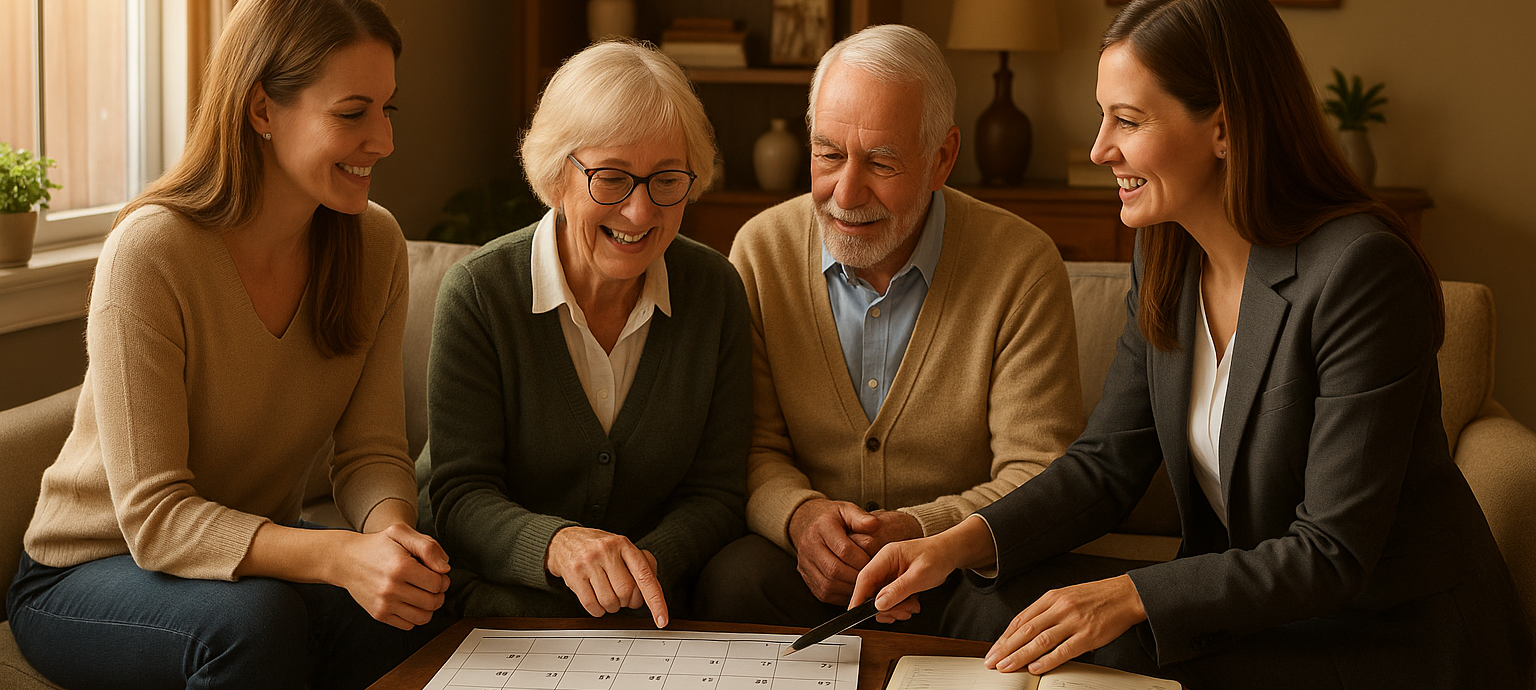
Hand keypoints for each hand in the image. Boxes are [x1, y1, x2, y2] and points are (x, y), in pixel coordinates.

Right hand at [334, 523, 451, 629]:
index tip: (437, 573)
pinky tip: (411, 602)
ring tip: (425, 594)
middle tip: (434, 584)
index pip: (437, 583)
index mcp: (400, 567)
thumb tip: (445, 568)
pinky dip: (415, 616)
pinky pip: (408, 625)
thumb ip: (428, 546)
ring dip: (430, 607)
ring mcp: (384, 604)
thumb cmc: (377, 545)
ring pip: (423, 618)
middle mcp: (391, 588)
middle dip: (439, 593)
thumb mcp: (401, 533)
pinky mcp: (379, 614)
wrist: (346, 560)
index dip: (443, 578)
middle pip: (432, 602)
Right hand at [546, 527, 668, 627]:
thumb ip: (643, 567)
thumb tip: (653, 593)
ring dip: (612, 607)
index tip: (662, 620)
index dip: (656, 601)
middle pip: (626, 592)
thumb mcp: (623, 549)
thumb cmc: (599, 549)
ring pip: (609, 601)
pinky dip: (598, 610)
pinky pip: (591, 606)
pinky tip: (596, 600)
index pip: (645, 576)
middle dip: (627, 602)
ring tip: (607, 595)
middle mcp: (606, 551)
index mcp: (624, 544)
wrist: (564, 541)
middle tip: (622, 597)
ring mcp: (588, 562)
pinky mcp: (574, 575)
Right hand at [788, 499, 880, 604]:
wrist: (805, 522)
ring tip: (864, 583)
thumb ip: (861, 517)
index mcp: (821, 528)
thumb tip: (873, 524)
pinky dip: (841, 594)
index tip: (874, 561)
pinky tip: (852, 588)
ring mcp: (805, 564)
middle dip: (856, 576)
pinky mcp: (806, 577)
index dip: (861, 559)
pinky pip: (824, 592)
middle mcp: (809, 546)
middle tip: (871, 576)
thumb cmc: (831, 518)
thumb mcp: (846, 509)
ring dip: (849, 587)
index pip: (843, 549)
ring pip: (828, 584)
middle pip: (835, 569)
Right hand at [850, 515, 998, 623]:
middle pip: (871, 592)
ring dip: (895, 608)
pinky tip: (911, 604)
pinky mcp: (894, 581)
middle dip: (885, 607)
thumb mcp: (919, 576)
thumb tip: (879, 604)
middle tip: (902, 611)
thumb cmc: (937, 556)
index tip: (855, 613)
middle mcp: (884, 564)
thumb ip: (898, 590)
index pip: (864, 578)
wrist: (950, 553)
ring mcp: (888, 573)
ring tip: (911, 606)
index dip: (858, 597)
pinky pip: (889, 598)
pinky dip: (899, 606)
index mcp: (886, 556)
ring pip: (880, 598)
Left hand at [984, 575, 1146, 674]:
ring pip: (1040, 640)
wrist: (1125, 595)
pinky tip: (1035, 668)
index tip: (994, 650)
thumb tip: (1024, 632)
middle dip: (1006, 648)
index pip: (1021, 619)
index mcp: (1051, 597)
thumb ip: (1046, 612)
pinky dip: (1047, 660)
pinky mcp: (1088, 635)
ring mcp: (1074, 621)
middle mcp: (1060, 608)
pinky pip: (1064, 650)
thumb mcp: (1066, 596)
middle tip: (992, 662)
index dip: (1005, 636)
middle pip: (1026, 630)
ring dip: (1020, 655)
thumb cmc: (1095, 597)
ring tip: (1006, 667)